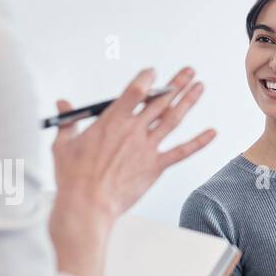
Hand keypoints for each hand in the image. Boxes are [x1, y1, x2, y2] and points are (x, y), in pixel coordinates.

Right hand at [51, 66, 215, 226]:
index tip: (153, 73)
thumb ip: (68, 121)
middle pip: (159, 100)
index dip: (147, 79)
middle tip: (189, 72)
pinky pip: (182, 152)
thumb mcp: (64, 144)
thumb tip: (63, 105)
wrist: (87, 204)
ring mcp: (147, 148)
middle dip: (176, 83)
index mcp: (111, 120)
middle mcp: (133, 130)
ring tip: (200, 87)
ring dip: (188, 101)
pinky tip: (212, 133)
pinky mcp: (155, 167)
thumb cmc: (73, 177)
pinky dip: (199, 142)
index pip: (135, 90)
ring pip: (172, 119)